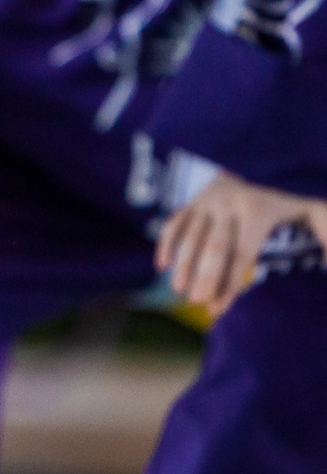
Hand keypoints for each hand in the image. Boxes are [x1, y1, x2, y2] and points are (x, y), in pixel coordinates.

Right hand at [156, 171, 326, 309]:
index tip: (220, 308)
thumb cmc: (285, 203)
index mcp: (256, 210)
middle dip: (204, 276)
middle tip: (197, 301)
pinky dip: (166, 242)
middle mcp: (228, 204)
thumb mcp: (310, 211)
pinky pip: (174, 222)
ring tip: (179, 291)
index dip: (230, 282)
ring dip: (183, 265)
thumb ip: (325, 229)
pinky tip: (163, 265)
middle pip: (214, 246)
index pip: (241, 253)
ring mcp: (206, 202)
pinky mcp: (191, 202)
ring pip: (191, 236)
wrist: (257, 165)